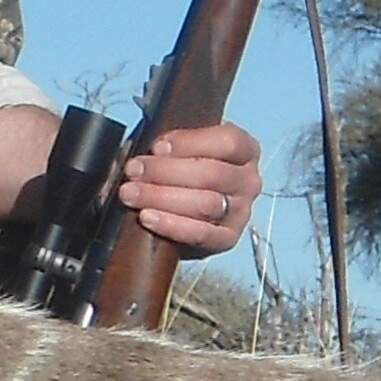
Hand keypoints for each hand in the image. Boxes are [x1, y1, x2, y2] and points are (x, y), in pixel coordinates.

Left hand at [115, 123, 261, 255]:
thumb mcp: (181, 147)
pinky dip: (171, 225)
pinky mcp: (227, 238)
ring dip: (162, 198)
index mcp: (245, 150)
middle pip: (212, 174)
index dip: (190, 142)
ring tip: (131, 194)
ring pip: (206, 204)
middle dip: (165, 171)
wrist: (184, 207)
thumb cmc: (183, 167)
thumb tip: (153, 149)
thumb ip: (171, 143)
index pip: (228, 142)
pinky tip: (147, 217)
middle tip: (133, 171)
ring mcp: (241, 212)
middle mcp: (249, 181)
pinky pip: (202, 234)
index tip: (157, 146)